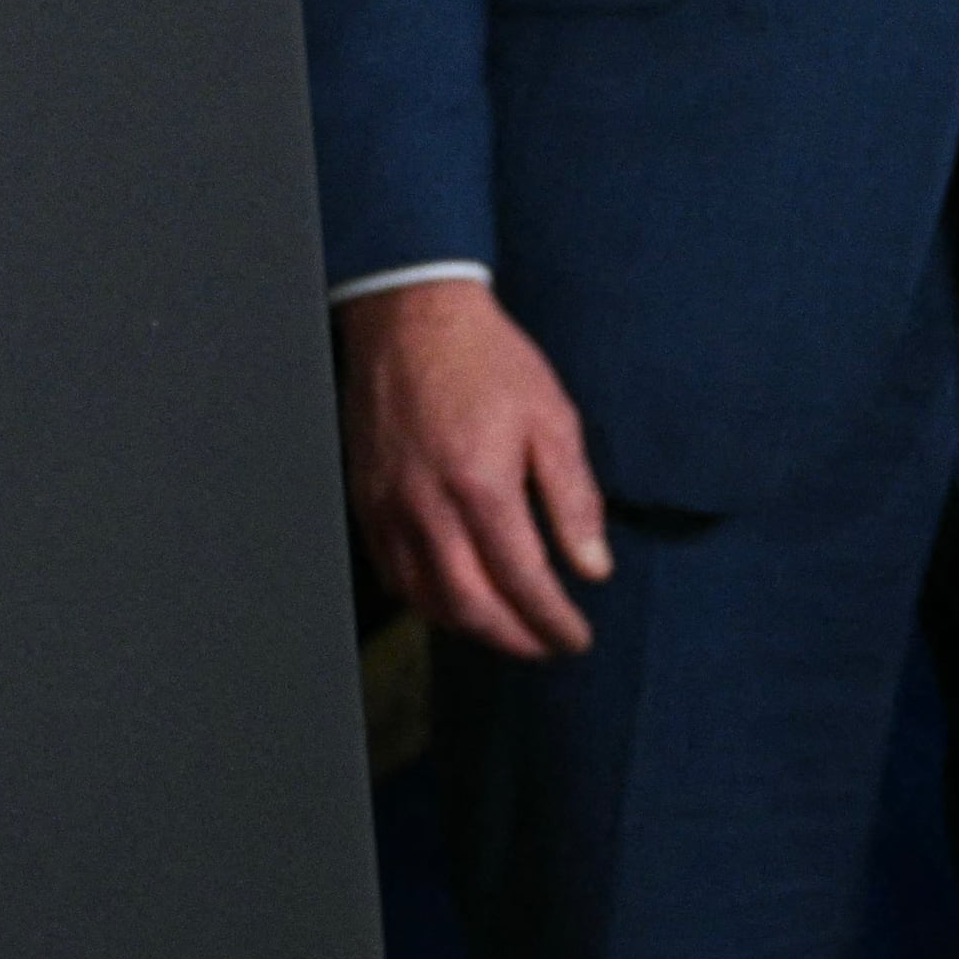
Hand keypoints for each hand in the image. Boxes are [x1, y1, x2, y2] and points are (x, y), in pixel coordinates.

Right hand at [338, 275, 612, 657]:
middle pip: (470, 606)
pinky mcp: (365, 497)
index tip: (578, 637)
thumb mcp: (552, 417)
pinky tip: (454, 597)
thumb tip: (593, 569)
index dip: (554, 622)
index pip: (523, 582)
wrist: (409, 313)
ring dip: (471, 627)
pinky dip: (426, 599)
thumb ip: (573, 499)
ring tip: (508, 628)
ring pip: (425, 597)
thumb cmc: (487, 360)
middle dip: (515, 639)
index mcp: (481, 485)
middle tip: (548, 645)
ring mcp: (388, 505)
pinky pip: (392, 571)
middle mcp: (427, 505)